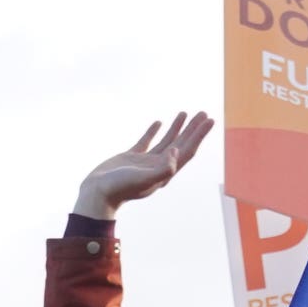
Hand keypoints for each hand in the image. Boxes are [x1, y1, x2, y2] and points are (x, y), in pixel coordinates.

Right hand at [74, 113, 213, 219]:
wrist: (98, 193)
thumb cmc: (120, 188)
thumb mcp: (144, 179)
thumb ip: (162, 169)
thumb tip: (176, 152)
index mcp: (165, 172)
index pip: (188, 150)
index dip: (199, 135)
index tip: (209, 120)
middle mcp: (159, 167)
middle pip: (182, 144)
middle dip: (193, 129)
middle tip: (204, 113)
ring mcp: (146, 162)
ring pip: (167, 141)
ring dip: (177, 128)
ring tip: (185, 113)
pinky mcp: (132, 157)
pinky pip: (147, 141)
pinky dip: (154, 131)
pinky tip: (159, 122)